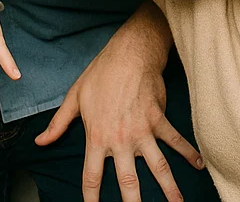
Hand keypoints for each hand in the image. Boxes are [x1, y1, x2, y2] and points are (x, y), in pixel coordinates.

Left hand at [35, 10, 201, 201]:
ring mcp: (143, 131)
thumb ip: (58, 124)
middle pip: (128, 181)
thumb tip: (40, 141)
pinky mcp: (159, 119)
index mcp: (97, 137)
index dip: (92, 199)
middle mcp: (121, 140)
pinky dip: (189, 152)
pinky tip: (199, 165)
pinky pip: (175, 140)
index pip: (92, 177)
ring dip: (169, 189)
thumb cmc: (101, 73)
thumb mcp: (75, 97)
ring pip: (158, 167)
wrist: (130, 53)